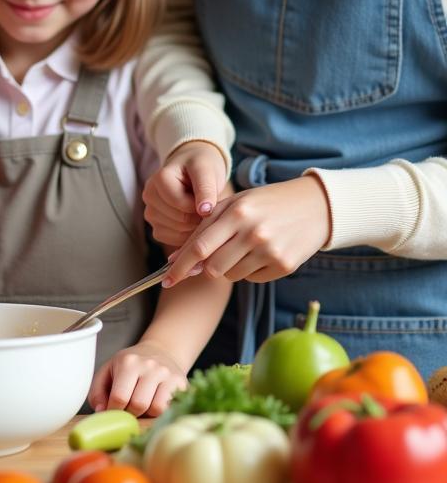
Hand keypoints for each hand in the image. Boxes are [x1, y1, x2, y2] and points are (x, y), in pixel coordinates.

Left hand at [88, 341, 186, 415]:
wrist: (159, 352)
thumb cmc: (129, 366)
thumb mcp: (108, 372)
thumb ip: (97, 392)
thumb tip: (101, 412)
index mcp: (128, 362)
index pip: (119, 397)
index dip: (114, 411)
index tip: (114, 411)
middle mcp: (149, 365)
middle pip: (138, 405)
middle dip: (131, 414)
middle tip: (129, 410)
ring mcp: (167, 374)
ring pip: (157, 409)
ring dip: (147, 414)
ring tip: (143, 406)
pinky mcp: (182, 383)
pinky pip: (171, 408)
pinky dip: (161, 412)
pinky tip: (155, 404)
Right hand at [143, 141, 228, 245]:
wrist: (193, 169)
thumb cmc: (200, 167)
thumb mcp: (206, 170)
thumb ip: (206, 188)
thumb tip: (204, 211)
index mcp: (159, 178)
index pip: (181, 204)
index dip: (201, 207)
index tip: (212, 201)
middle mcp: (149, 195)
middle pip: (179, 219)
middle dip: (199, 217)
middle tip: (209, 208)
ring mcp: (150, 212)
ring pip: (175, 231)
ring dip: (194, 227)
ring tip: (202, 213)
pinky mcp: (155, 225)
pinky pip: (171, 239)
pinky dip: (186, 235)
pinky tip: (195, 222)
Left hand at [163, 174, 332, 286]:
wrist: (316, 206)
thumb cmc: (266, 203)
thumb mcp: (234, 204)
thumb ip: (205, 227)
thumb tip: (177, 258)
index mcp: (237, 213)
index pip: (200, 246)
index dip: (180, 266)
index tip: (167, 278)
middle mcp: (253, 233)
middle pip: (213, 267)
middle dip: (205, 267)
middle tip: (211, 257)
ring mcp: (270, 251)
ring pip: (231, 275)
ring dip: (228, 266)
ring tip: (243, 246)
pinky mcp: (284, 266)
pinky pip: (252, 278)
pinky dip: (248, 269)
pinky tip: (260, 252)